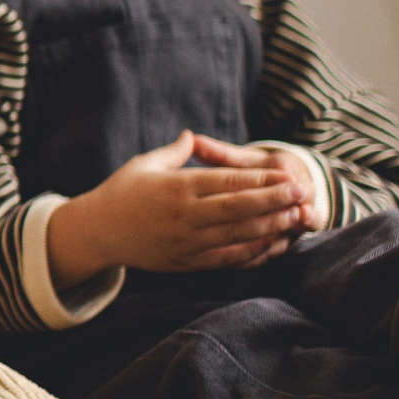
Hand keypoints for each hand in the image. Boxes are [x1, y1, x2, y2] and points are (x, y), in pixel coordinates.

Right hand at [47, 130, 311, 286]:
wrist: (95, 232)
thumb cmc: (120, 193)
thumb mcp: (144, 164)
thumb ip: (175, 152)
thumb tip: (194, 136)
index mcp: (176, 187)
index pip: (227, 182)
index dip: (261, 179)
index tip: (287, 173)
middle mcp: (183, 216)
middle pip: (238, 208)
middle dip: (275, 200)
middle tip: (303, 192)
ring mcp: (185, 242)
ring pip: (237, 234)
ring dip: (271, 226)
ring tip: (297, 217)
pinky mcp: (184, 262)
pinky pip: (225, 258)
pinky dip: (251, 251)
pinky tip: (272, 243)